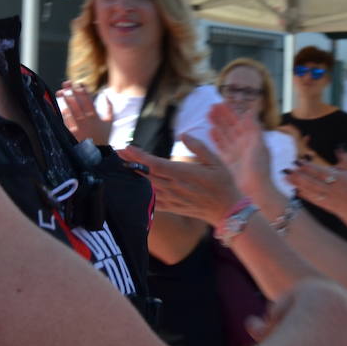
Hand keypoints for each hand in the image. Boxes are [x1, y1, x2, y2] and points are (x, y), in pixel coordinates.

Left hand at [57, 82, 113, 145]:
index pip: (88, 100)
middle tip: (67, 83)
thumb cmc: (103, 137)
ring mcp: (79, 127)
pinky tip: (61, 107)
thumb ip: (109, 108)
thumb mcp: (110, 122)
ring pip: (71, 111)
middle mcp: (87, 121)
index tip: (79, 83)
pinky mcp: (73, 133)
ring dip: (66, 101)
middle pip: (78, 103)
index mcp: (95, 117)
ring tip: (61, 92)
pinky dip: (64, 114)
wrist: (97, 153)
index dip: (83, 91)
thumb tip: (106, 95)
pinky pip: (67, 122)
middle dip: (72, 92)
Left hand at [121, 136, 240, 225]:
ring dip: (134, 176)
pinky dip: (142, 193)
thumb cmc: (224, 183)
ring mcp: (173, 199)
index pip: (156, 164)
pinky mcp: (173, 207)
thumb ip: (199, 147)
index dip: (140, 156)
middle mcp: (175, 187)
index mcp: (184, 174)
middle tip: (118, 152)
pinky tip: (134, 187)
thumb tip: (183, 135)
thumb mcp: (217, 161)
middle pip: (147, 174)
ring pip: (147, 187)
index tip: (128, 147)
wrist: (228, 210)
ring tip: (123, 166)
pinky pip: (153, 201)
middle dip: (131, 162)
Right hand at [206, 102, 274, 201]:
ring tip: (208, 114)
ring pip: (225, 134)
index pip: (241, 121)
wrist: (256, 190)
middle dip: (222, 116)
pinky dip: (216, 139)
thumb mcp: (259, 145)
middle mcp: (244, 144)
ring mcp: (235, 152)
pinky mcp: (228, 161)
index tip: (223, 102)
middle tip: (211, 106)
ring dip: (217, 124)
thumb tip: (251, 110)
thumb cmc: (260, 168)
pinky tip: (210, 131)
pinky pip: (221, 147)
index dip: (232, 112)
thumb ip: (255, 127)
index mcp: (252, 138)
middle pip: (231, 126)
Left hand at [286, 150, 346, 238]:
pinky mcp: (330, 207)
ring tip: (286, 178)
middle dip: (297, 176)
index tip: (296, 161)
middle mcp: (333, 190)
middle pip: (311, 181)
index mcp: (340, 179)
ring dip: (297, 184)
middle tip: (285, 170)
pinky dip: (305, 196)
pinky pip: (314, 200)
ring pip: (310, 191)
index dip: (307, 166)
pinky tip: (297, 192)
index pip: (320, 172)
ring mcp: (330, 200)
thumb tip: (338, 146)